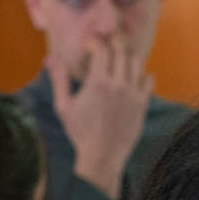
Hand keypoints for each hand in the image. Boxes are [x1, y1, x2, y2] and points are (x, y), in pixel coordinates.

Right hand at [48, 35, 150, 198]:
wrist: (102, 155)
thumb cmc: (80, 132)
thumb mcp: (63, 107)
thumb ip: (59, 79)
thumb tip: (51, 57)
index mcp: (97, 83)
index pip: (101, 49)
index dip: (95, 43)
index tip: (90, 46)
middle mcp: (117, 85)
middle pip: (121, 51)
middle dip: (113, 44)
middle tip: (107, 46)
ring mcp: (132, 94)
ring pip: (136, 62)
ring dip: (127, 58)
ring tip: (119, 62)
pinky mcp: (142, 104)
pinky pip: (148, 79)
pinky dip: (141, 75)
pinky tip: (131, 80)